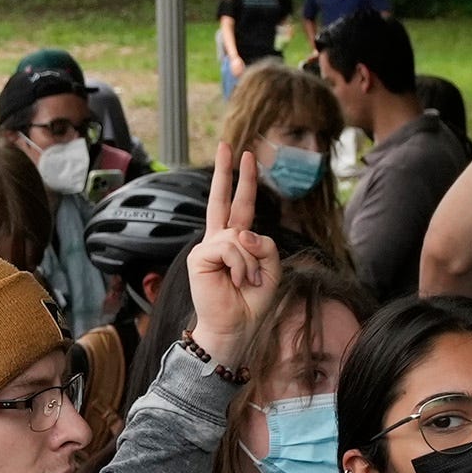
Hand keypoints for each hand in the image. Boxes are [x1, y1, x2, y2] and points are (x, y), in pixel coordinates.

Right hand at [182, 147, 280, 369]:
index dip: (242, 181)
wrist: (234, 327)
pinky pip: (231, 247)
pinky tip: (237, 281)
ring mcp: (207, 247)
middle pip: (223, 199)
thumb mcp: (272, 270)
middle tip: (226, 145)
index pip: (239, 205)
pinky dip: (242, 266)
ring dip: (253, 262)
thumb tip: (242, 232)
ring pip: (241, 235)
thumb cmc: (252, 303)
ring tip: (249, 282)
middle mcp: (219, 240)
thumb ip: (264, 245)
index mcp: (236, 242)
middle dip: (227, 171)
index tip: (243, 156)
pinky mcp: (199, 256)